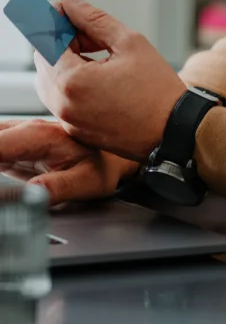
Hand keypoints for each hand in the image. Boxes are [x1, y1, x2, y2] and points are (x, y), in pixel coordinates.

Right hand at [0, 119, 139, 206]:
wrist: (115, 153)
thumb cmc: (104, 164)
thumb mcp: (86, 181)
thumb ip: (58, 187)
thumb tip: (32, 193)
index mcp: (40, 136)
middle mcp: (27, 130)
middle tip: (1, 181)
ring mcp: (20, 135)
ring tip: (2, 178)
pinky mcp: (16, 145)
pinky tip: (3, 173)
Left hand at [34, 0, 186, 162]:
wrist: (174, 130)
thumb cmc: (156, 88)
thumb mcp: (129, 43)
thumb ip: (94, 19)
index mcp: (71, 82)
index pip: (46, 42)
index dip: (57, 23)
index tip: (68, 10)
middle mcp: (62, 104)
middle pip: (45, 62)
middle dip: (64, 43)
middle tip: (93, 35)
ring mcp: (68, 121)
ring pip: (51, 81)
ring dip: (67, 63)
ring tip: (100, 56)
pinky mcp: (76, 131)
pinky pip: (63, 100)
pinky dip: (74, 83)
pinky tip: (103, 77)